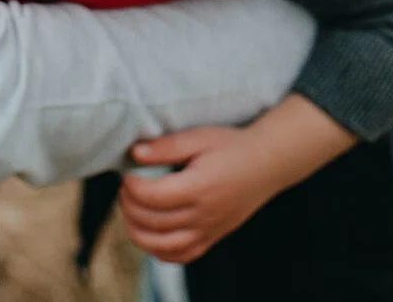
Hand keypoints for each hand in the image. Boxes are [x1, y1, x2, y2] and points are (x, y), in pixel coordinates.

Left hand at [120, 94, 356, 263]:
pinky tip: (150, 234)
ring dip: (138, 232)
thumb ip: (167, 146)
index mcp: (200, 187)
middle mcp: (204, 214)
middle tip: (126, 189)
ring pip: (163, 246)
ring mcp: (209, 230)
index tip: (128, 174)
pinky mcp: (213, 238)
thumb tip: (135, 153)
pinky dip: (160, 251)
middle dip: (130, 206)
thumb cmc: (232, 146)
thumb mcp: (200, 137)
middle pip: (153, 222)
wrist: (267, 164)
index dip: (132, 187)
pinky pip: (181, 256)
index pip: (153, 196)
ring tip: (130, 212)